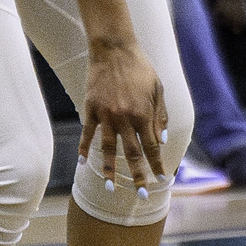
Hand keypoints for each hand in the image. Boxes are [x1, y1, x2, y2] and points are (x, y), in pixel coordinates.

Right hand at [80, 38, 166, 191]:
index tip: (161, 178)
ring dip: (110, 170)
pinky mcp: (91, 110)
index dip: (157, 164)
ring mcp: (106, 115)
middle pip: (132, 153)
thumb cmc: (140, 68)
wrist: (114, 50)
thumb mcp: (158, 88)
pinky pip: (87, 134)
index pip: (152, 146)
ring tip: (112, 188)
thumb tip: (163, 139)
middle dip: (138, 176)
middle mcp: (125, 118)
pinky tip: (83, 164)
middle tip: (142, 194)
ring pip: (107, 149)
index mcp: (144, 113)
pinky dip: (85, 149)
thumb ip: (160, 115)